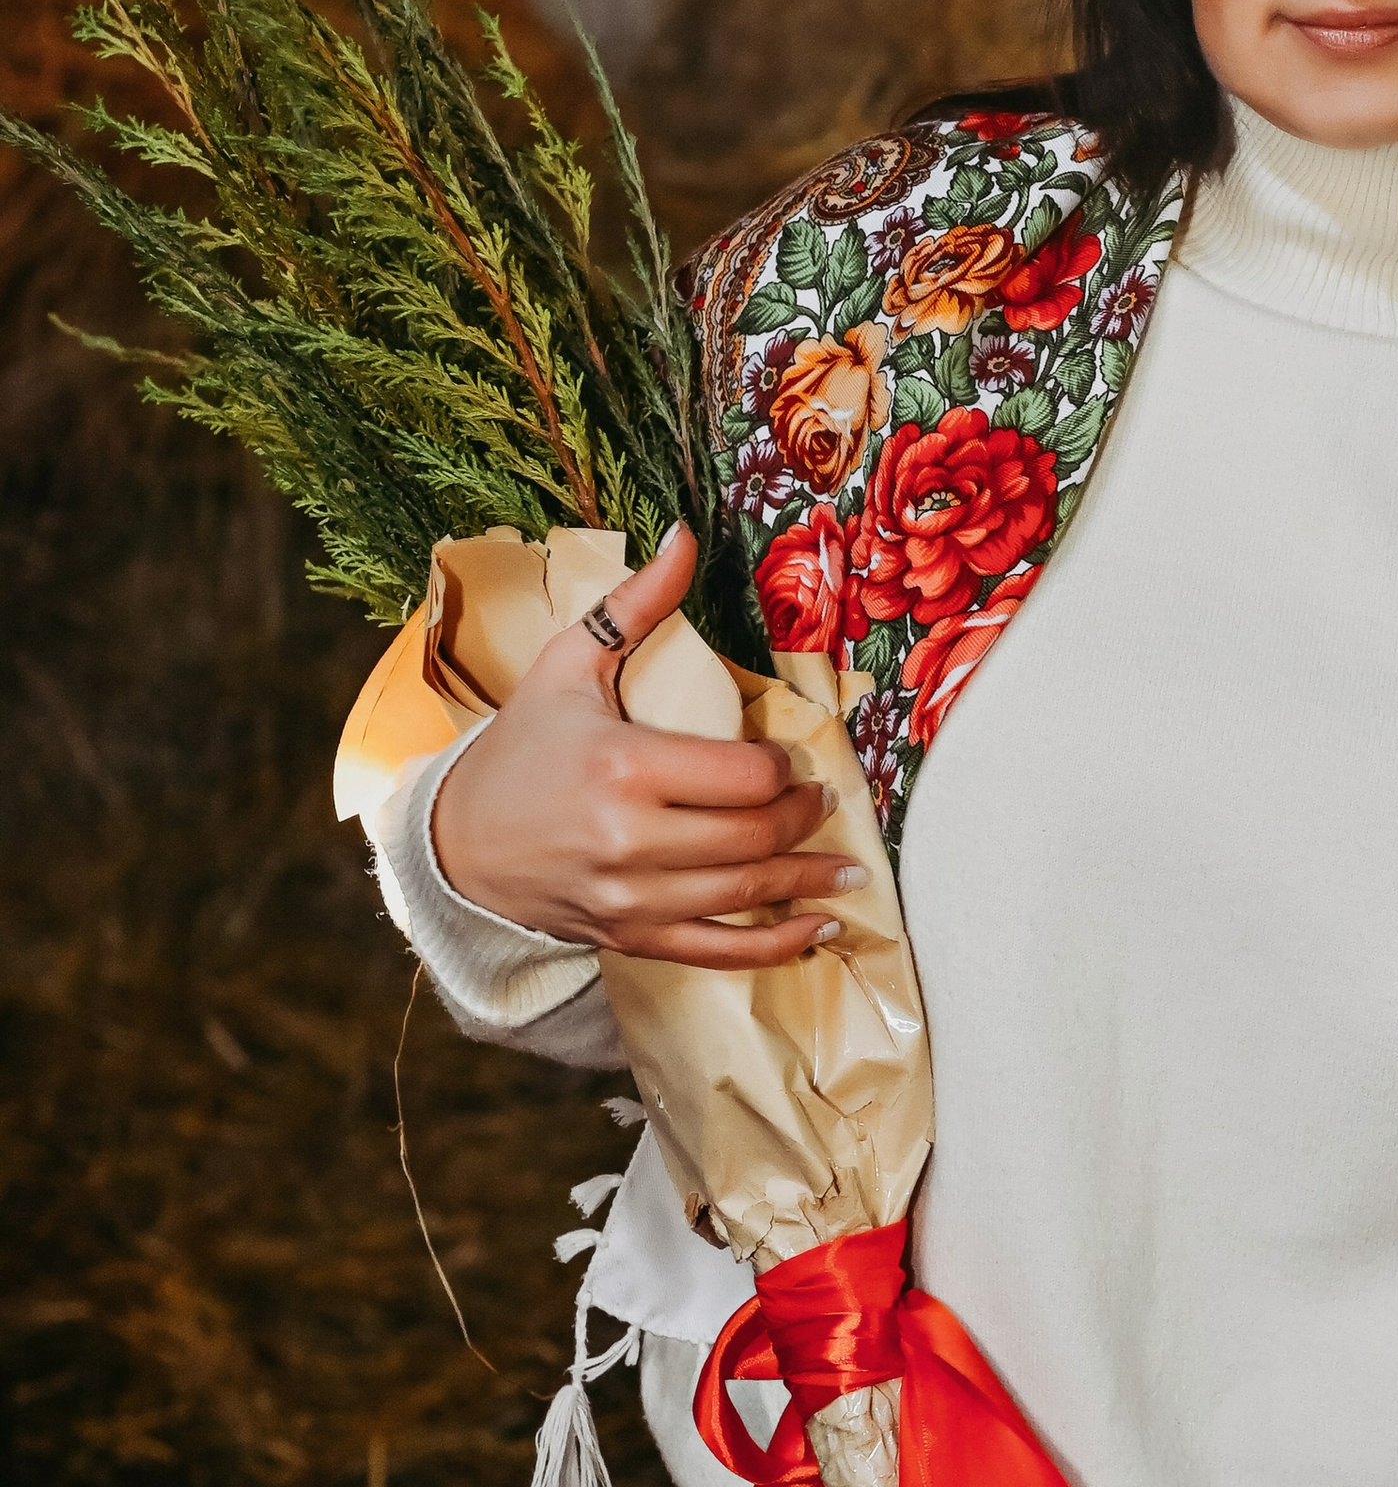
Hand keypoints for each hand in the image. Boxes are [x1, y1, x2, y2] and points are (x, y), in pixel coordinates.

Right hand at [432, 526, 868, 968]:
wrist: (457, 842)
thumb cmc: (521, 748)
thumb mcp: (567, 666)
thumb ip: (635, 606)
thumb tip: (684, 536)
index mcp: (623, 766)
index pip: (742, 775)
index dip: (782, 770)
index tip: (790, 761)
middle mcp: (629, 838)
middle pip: (754, 835)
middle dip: (803, 818)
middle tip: (824, 803)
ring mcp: (631, 895)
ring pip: (746, 893)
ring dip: (809, 882)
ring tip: (850, 871)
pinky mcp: (630, 935)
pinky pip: (719, 951)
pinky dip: (776, 944)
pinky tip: (818, 927)